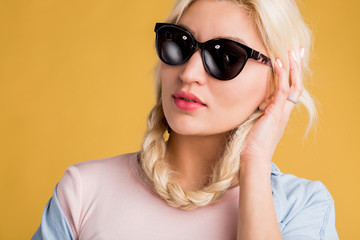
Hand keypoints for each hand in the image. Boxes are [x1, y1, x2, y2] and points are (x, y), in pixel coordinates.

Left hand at [241, 47, 303, 164]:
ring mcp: (281, 112)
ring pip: (294, 85)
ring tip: (291, 51)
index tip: (289, 61)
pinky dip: (281, 75)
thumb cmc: (250, 143)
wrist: (252, 157)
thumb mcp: (254, 123)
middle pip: (297, 85)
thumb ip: (256, 112)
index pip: (290, 91)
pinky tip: (277, 63)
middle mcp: (284, 112)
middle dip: (297, 67)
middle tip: (297, 50)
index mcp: (280, 114)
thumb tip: (250, 102)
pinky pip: (282, 90)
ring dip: (293, 67)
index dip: (291, 75)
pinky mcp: (275, 113)